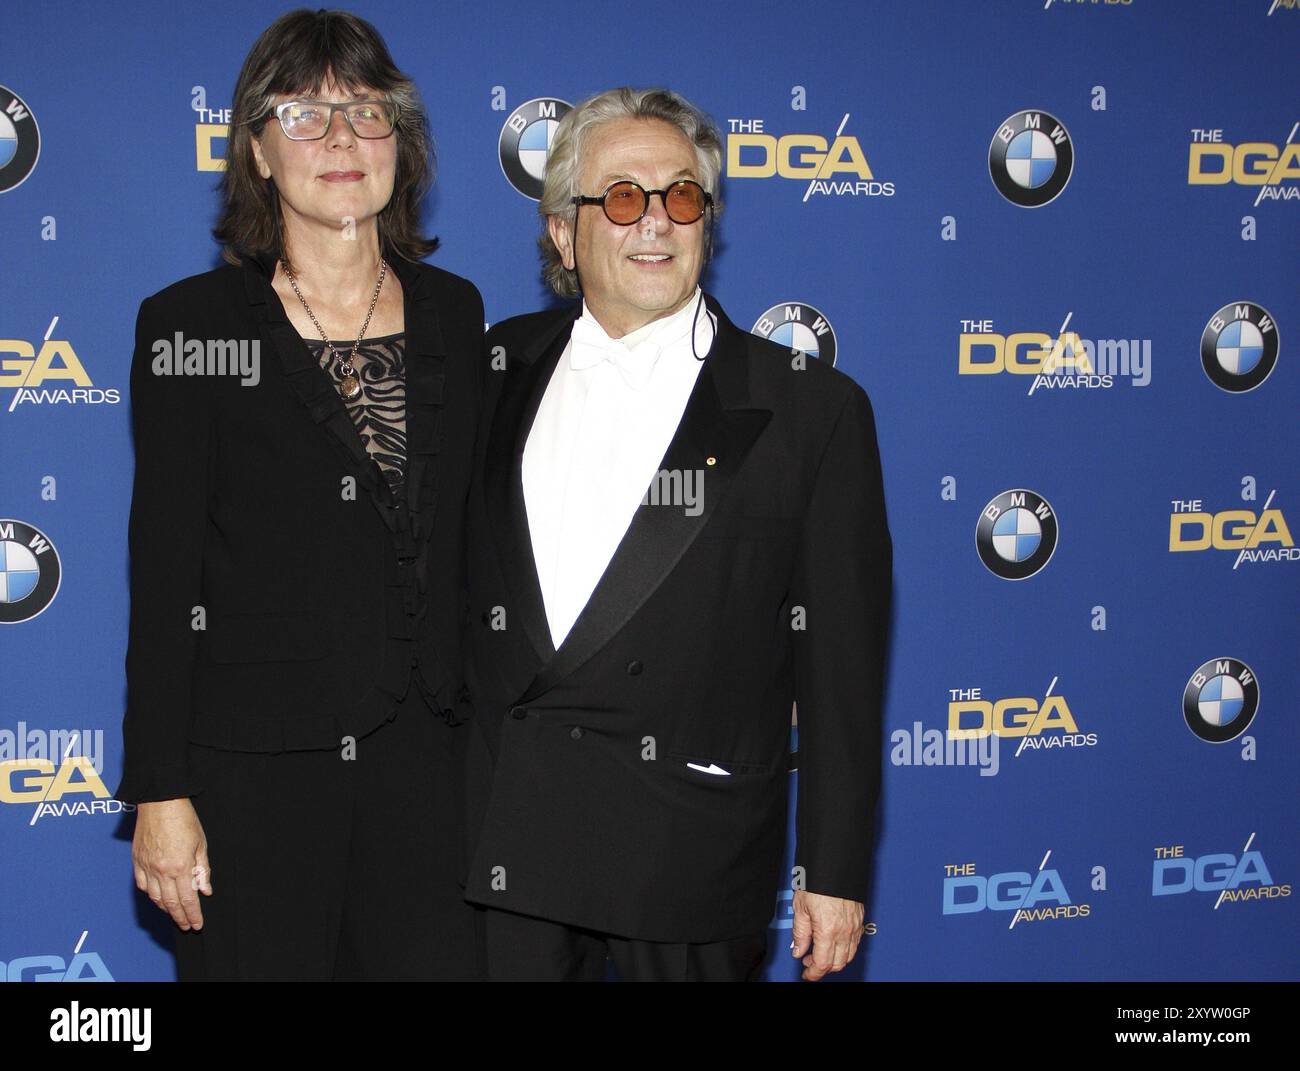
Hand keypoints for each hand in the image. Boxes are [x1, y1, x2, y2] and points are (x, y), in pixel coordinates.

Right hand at [131, 798, 211, 930]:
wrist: (160, 802)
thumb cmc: (184, 820)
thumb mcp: (200, 844)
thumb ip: (203, 869)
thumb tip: (206, 890)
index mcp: (180, 866)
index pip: (188, 899)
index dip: (193, 915)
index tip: (197, 925)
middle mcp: (162, 870)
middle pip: (170, 903)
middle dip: (180, 917)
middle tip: (187, 926)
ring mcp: (147, 867)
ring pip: (155, 897)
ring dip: (165, 909)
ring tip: (175, 915)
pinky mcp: (137, 861)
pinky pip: (142, 885)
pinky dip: (151, 895)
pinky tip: (157, 898)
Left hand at [790, 889, 863, 980]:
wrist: (835, 862)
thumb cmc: (818, 880)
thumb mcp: (800, 907)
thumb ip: (800, 932)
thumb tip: (798, 950)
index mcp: (828, 930)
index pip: (822, 964)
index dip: (813, 973)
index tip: (806, 974)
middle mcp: (845, 931)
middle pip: (838, 963)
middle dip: (823, 967)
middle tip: (809, 960)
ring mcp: (855, 925)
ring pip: (849, 955)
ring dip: (835, 959)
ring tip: (819, 950)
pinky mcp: (860, 919)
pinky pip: (855, 942)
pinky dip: (845, 948)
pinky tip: (833, 941)